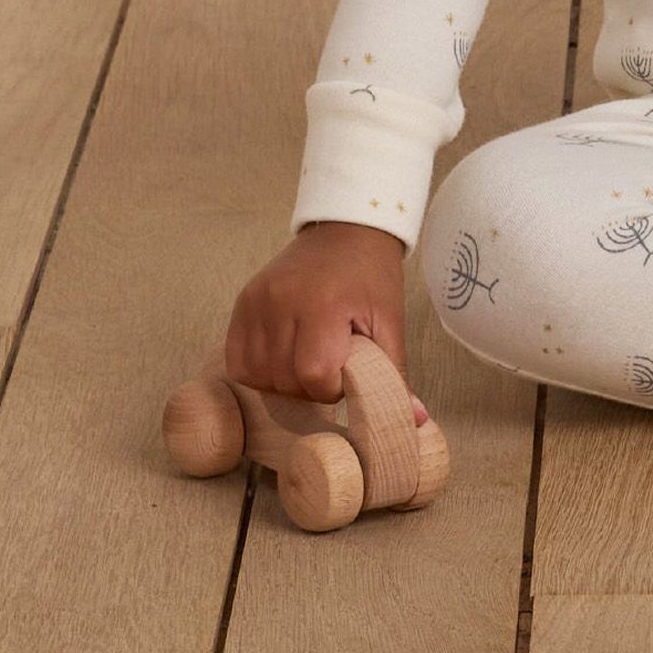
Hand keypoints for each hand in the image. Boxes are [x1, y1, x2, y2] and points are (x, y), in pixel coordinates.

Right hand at [226, 221, 427, 426]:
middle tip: (331, 365)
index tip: (347, 371)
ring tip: (309, 357)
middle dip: (310, 387)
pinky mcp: (242, 303)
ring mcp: (257, 302)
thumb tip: (414, 421)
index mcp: (323, 304)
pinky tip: (284, 358)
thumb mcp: (389, 321)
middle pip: (284, 380)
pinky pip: (239, 361)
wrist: (347, 230)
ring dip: (284, 382)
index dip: (332, 387)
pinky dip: (260, 370)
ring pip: (258, 376)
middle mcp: (281, 301)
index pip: (315, 375)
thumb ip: (394, 373)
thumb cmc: (372, 277)